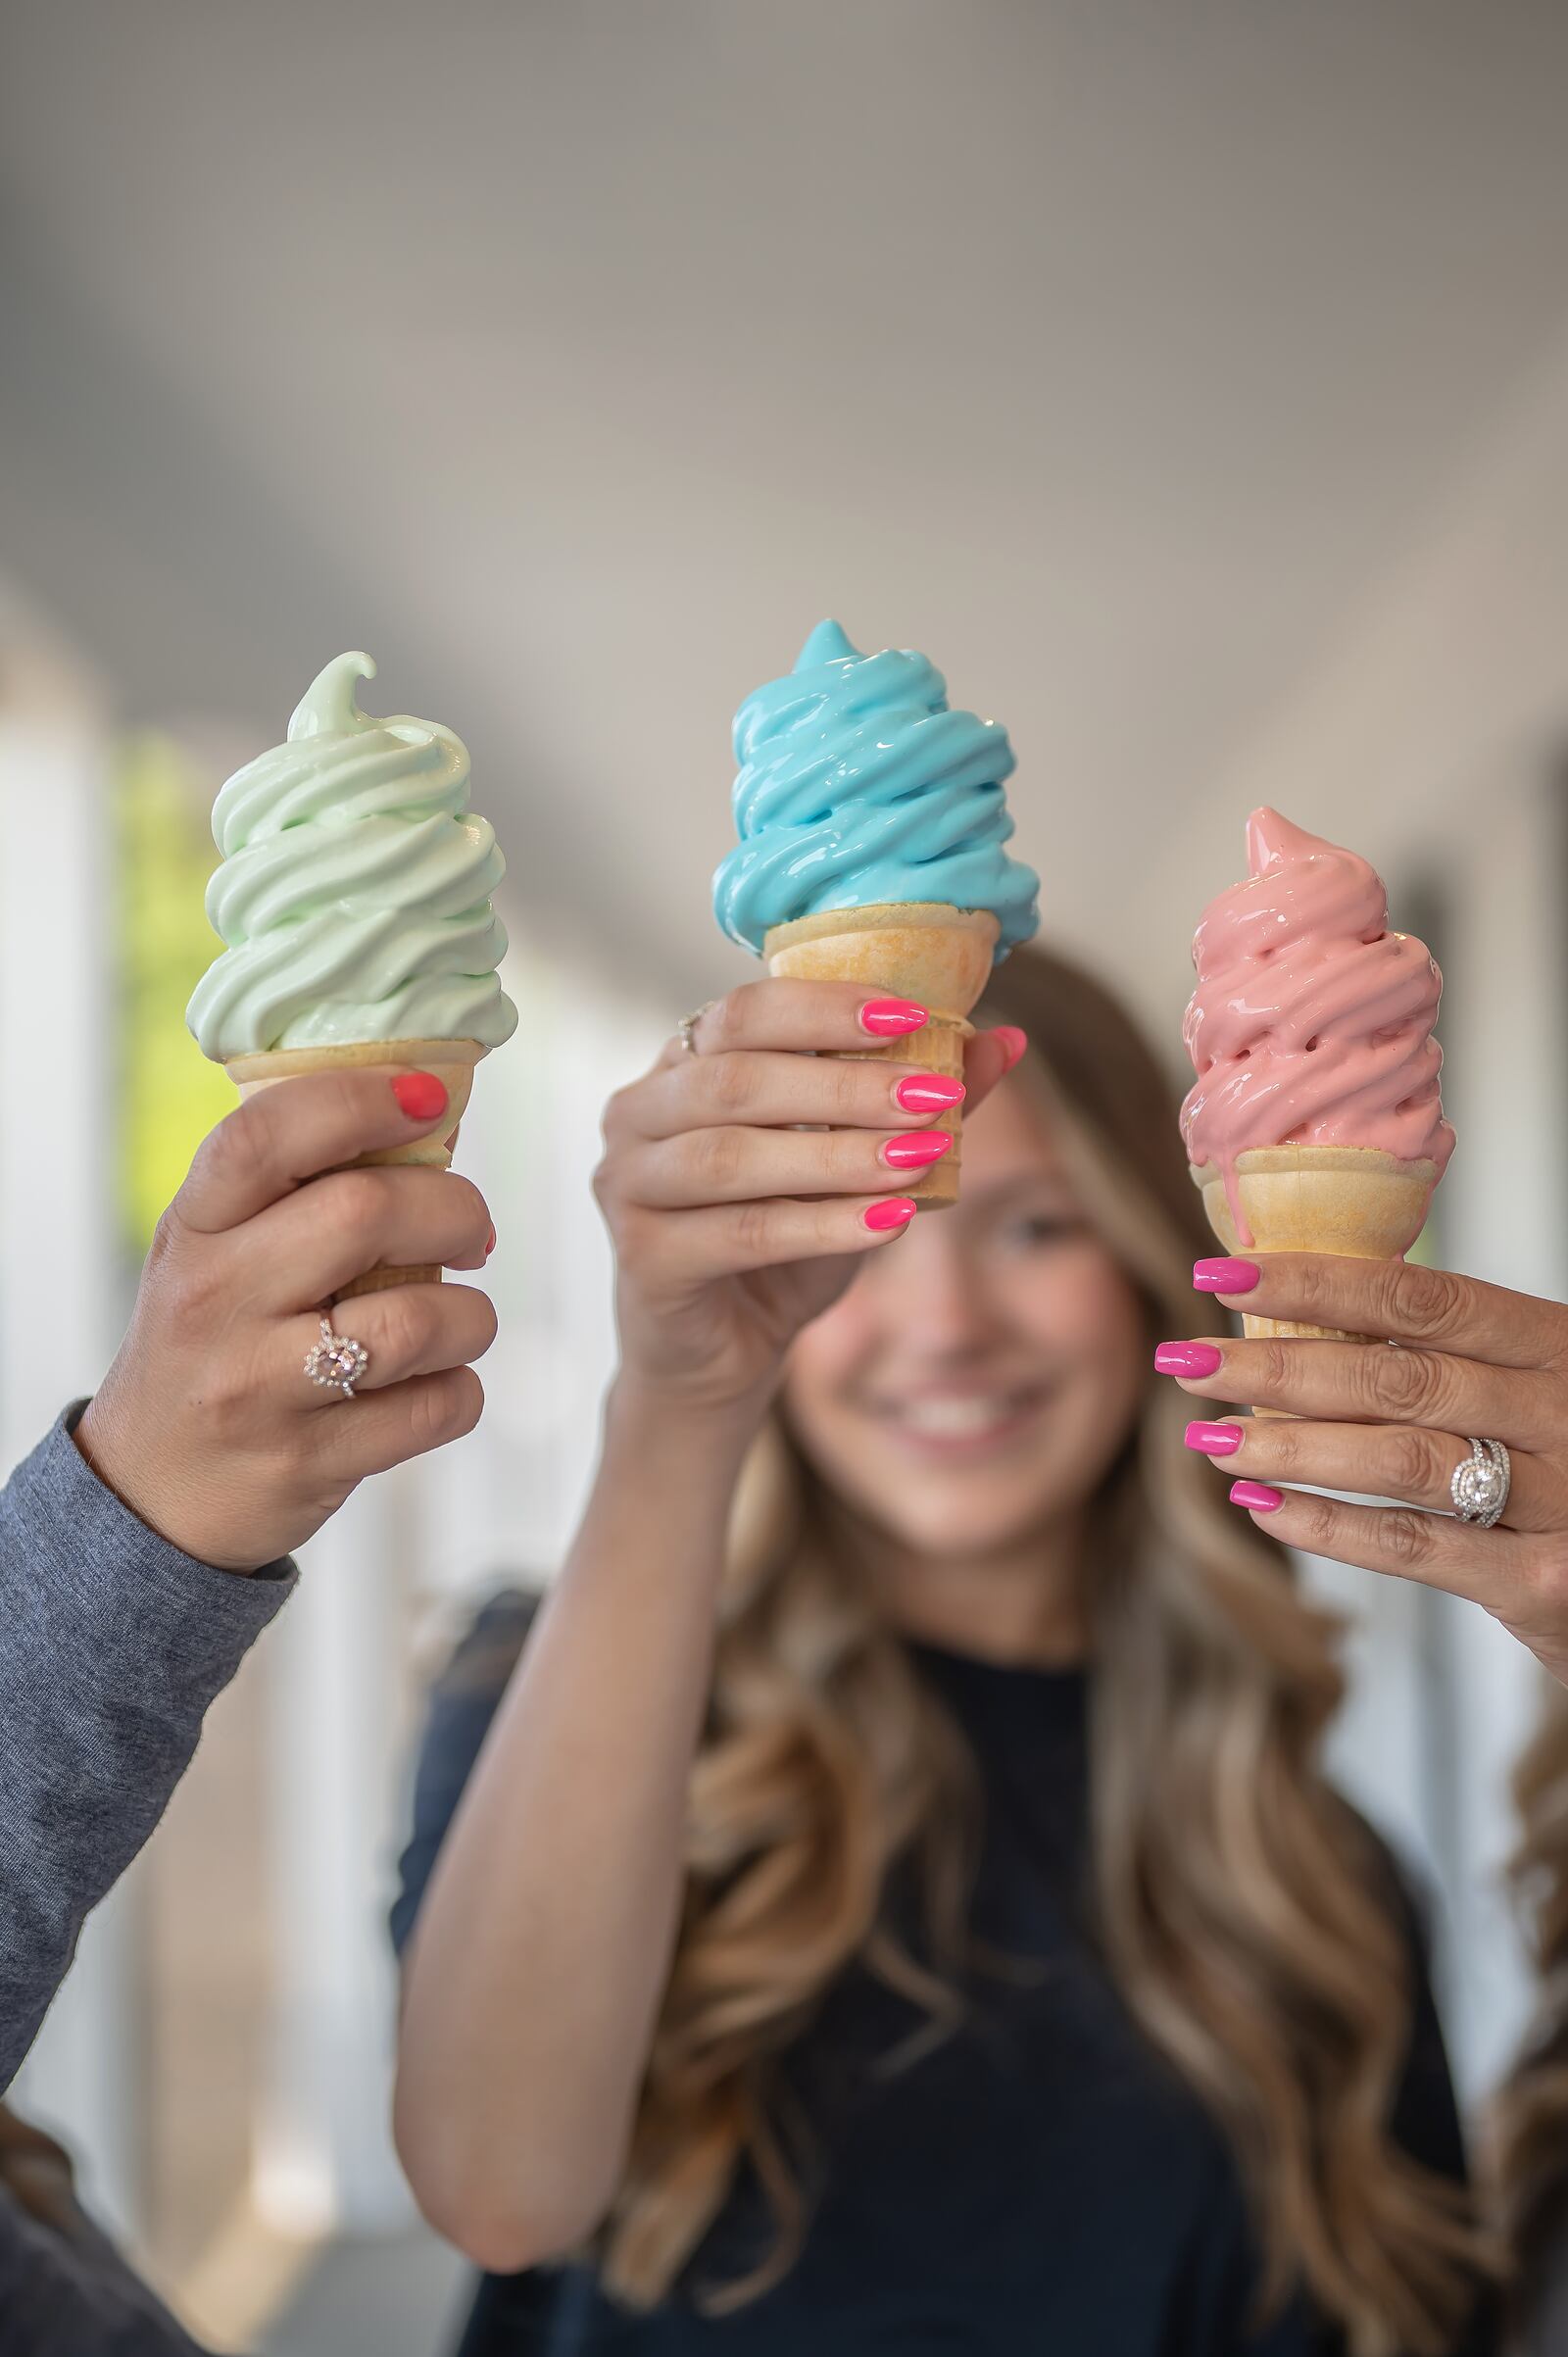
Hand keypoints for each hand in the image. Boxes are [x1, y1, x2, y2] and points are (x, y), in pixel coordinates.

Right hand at [75, 1068, 496, 1571]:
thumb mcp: (216, 1252)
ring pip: (415, 1322)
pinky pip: (432, 1409)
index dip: (360, 1100)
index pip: (267, 1136)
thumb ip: (294, 1188)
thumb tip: (429, 1106)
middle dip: (454, 1210)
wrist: (150, 1493)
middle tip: (472, 1230)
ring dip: (469, 1314)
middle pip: (363, 1214)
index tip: (429, 1098)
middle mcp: (216, 1301)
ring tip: (459, 1319)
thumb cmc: (214, 1342)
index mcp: (194, 1229)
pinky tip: (438, 1383)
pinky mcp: (306, 1462)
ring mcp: (257, 1389)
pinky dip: (460, 1390)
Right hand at [594, 982, 1021, 1425]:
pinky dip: (820, 1225)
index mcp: (680, 1065)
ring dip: (836, 1153)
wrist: (722, 1354)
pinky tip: (889, 1223)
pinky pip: (738, 1233)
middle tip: (934, 1092)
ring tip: (922, 1156)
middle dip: (845, 1083)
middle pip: (736, 1077)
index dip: (825, 1008)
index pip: (745, 1011)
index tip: (912, 1016)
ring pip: (733, 1155)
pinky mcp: (642, 1257)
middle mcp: (637, 1113)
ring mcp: (627, 1185)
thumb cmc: (781, 1244)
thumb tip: (1003, 1041)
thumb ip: (913, 1104)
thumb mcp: (855, 1168)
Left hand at [1161, 1253, 1567, 1683]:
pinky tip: (1263, 1506)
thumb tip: (1299, 1319)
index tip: (1221, 1277)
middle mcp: (1564, 1410)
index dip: (1316, 1283)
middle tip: (1185, 1363)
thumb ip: (1445, 1359)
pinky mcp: (1545, 1583)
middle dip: (1275, 1367)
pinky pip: (1416, 1547)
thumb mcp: (1532, 1392)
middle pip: (1397, 1377)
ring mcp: (1562, 1499)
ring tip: (1209, 1438)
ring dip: (1290, 1446)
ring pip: (1399, 1460)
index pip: (1422, 1297)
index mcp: (1554, 1345)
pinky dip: (1328, 1527)